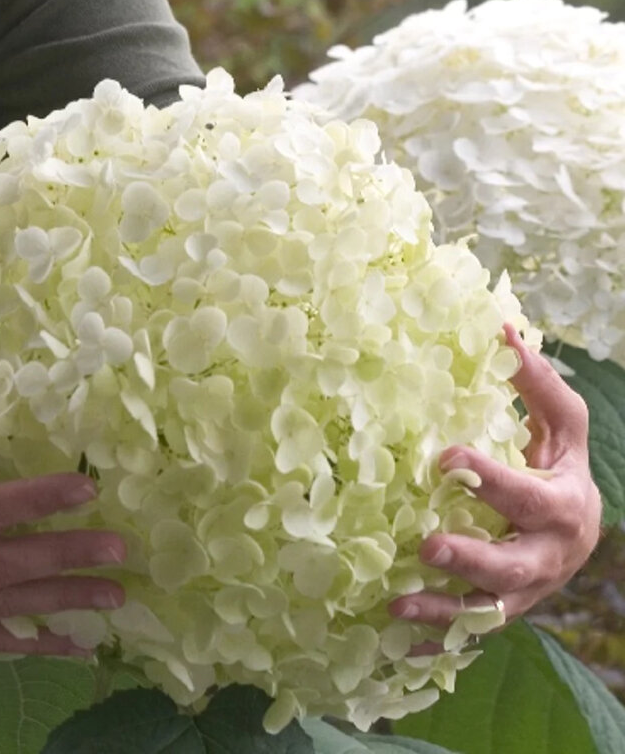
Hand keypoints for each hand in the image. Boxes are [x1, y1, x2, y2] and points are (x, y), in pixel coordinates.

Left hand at [389, 324, 601, 628]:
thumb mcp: (562, 428)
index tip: (446, 457)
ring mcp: (523, 594)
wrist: (578, 534)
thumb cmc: (559, 470)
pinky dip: (437, 644)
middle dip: (471, 560)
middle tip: (426, 548)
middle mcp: (545, 559)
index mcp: (561, 509)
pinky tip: (395, 647)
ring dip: (442, 613)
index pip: (528, 496)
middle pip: (512, 568)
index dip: (492, 479)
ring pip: (486, 613)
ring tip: (395, 608)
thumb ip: (536, 384)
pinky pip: (469, 635)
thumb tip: (500, 325)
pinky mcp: (501, 613)